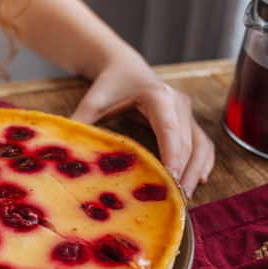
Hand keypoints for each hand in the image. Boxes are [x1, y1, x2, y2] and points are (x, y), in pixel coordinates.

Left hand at [71, 59, 214, 197]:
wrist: (125, 67)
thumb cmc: (109, 84)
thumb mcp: (93, 100)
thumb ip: (81, 122)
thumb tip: (64, 149)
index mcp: (157, 96)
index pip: (169, 130)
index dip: (173, 155)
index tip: (172, 179)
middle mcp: (178, 103)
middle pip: (188, 143)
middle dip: (184, 173)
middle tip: (177, 200)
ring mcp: (187, 112)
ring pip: (201, 145)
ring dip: (195, 171)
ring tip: (185, 198)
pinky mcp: (188, 120)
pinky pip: (203, 143)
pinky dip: (202, 162)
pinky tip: (198, 181)